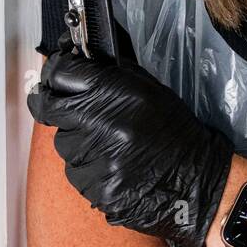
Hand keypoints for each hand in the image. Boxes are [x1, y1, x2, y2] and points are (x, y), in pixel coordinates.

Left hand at [29, 31, 233, 246]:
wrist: (196, 178)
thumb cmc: (173, 129)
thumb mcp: (147, 88)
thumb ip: (110, 74)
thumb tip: (78, 57)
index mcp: (114, 93)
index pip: (60, 74)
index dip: (54, 73)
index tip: (55, 76)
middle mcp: (100, 125)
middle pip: (51, 110)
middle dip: (58, 108)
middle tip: (74, 111)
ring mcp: (96, 160)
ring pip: (63, 145)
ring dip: (77, 142)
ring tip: (107, 145)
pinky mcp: (96, 190)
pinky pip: (76, 174)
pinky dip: (88, 169)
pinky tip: (112, 167)